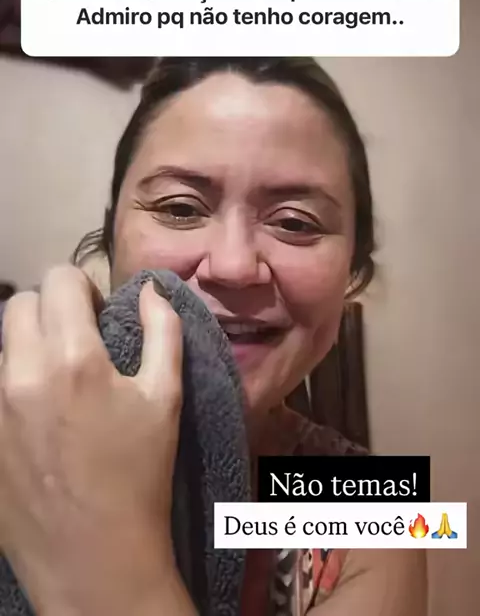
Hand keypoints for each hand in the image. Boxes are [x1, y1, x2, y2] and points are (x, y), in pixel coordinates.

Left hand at [0, 265, 183, 614]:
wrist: (95, 557)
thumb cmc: (139, 474)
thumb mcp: (165, 398)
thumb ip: (163, 330)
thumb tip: (151, 288)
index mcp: (74, 359)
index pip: (59, 279)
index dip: (82, 287)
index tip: (95, 314)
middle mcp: (22, 374)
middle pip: (20, 303)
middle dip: (50, 309)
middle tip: (75, 342)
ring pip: (0, 343)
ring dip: (26, 345)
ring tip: (54, 380)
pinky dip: (12, 382)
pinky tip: (35, 413)